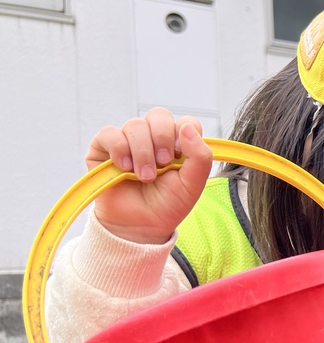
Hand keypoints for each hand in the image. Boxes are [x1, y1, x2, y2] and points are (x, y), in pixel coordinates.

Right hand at [89, 108, 211, 243]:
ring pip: (135, 125)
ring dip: (142, 152)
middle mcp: (153, 139)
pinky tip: (124, 168)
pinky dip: (119, 149)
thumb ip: (200, 156)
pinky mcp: (103, 148)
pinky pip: (109, 133)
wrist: (141, 226)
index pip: (185, 121)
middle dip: (162, 138)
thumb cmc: (167, 205)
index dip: (183, 134)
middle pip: (159, 116)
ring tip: (144, 177)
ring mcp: (128, 141)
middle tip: (163, 163)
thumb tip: (188, 127)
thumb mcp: (193, 184)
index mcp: (178, 144)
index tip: (180, 157)